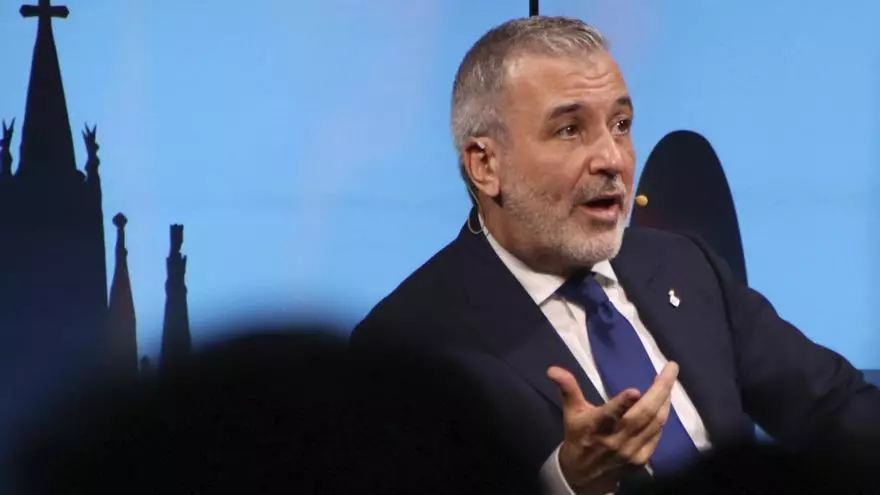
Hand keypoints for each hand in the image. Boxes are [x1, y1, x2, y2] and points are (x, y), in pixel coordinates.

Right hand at [546, 362, 678, 493]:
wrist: (585, 475)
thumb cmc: (578, 436)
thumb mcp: (571, 412)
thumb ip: (568, 389)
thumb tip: (553, 369)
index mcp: (595, 428)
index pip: (609, 415)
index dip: (621, 404)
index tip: (634, 390)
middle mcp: (615, 441)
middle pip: (642, 415)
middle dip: (659, 391)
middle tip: (671, 368)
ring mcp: (631, 451)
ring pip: (654, 423)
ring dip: (664, 400)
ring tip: (669, 380)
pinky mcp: (642, 459)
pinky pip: (657, 434)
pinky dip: (663, 416)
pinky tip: (665, 402)